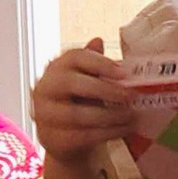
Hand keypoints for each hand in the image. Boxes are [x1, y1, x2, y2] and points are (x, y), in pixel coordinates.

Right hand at [31, 37, 135, 167]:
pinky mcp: (53, 138)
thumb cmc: (81, 101)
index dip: (100, 63)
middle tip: (130, 96)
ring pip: (76, 114)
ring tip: (132, 115)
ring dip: (110, 115)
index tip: (123, 72)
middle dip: (104, 89)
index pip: (75, 57)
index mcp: (57, 67)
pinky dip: (108, 132)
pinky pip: (83, 135)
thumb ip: (96, 65)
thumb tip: (98, 41)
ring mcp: (45, 114)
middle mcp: (45, 88)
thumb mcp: (89, 80)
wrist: (66, 137)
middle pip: (71, 83)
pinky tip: (125, 129)